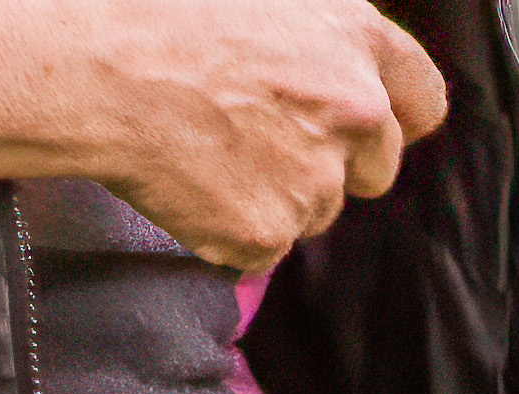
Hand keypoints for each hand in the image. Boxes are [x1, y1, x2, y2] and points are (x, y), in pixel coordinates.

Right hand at [67, 0, 447, 271]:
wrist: (95, 65)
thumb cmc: (159, 9)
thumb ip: (312, 28)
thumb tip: (316, 56)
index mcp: (355, 40)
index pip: (423, 98)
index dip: (397, 117)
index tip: (375, 126)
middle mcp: (355, 112)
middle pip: (376, 166)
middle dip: (334, 162)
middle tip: (261, 136)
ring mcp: (315, 179)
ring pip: (315, 208)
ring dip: (276, 192)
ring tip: (207, 146)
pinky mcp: (268, 231)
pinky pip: (260, 244)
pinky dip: (228, 225)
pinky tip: (185, 179)